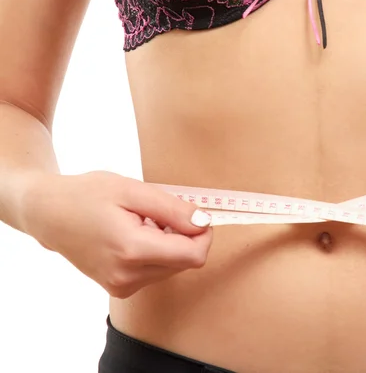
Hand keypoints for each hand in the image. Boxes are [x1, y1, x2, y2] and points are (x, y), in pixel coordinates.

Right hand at [18, 171, 212, 298]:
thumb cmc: (87, 195)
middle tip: (158, 213)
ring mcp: (122, 286)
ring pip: (173, 267)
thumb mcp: (133, 190)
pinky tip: (134, 235)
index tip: (193, 214)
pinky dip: (156, 252)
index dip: (203, 234)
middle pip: (185, 262)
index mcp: (132, 250)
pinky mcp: (119, 288)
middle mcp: (127, 276)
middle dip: (183, 236)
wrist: (48, 214)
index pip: (193, 255)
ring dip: (168, 244)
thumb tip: (204, 224)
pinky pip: (156, 271)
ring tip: (140, 223)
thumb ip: (173, 210)